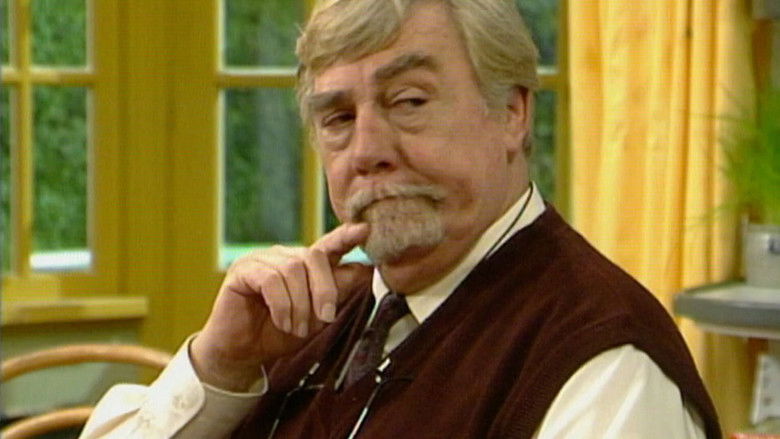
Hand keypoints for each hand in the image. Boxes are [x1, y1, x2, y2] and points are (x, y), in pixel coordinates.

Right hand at [190, 223, 371, 390]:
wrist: (243, 353)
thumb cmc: (279, 333)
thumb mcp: (316, 316)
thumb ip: (336, 292)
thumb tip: (365, 270)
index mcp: (304, 265)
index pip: (329, 245)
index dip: (346, 236)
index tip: (366, 230)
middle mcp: (284, 256)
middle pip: (314, 256)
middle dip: (324, 289)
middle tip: (325, 318)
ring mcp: (262, 259)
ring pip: (292, 269)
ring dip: (300, 304)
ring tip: (297, 328)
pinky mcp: (243, 269)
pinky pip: (270, 279)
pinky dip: (281, 305)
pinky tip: (282, 322)